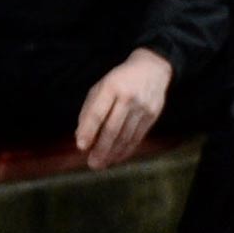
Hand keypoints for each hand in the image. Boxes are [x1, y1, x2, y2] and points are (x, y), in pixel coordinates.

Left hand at [75, 47, 172, 168]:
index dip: (88, 131)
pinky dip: (126, 150)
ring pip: (126, 135)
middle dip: (101, 149)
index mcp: (112, 87)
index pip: (98, 112)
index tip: (81, 147)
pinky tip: (117, 157)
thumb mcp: (101, 86)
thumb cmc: (120, 80)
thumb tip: (80, 137)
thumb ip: (89, 110)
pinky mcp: (153, 114)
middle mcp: (128, 97)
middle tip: (92, 164)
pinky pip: (138, 136)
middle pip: (113, 128)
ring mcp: (143, 106)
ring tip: (102, 164)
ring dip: (113, 153)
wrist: (153, 68)